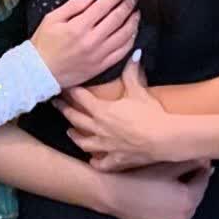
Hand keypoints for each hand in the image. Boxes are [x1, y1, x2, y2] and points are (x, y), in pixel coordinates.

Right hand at [30, 0, 137, 88]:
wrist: (39, 72)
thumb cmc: (43, 44)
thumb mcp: (52, 18)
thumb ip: (74, 5)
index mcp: (78, 27)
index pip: (104, 6)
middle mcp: (91, 41)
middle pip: (117, 19)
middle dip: (128, 5)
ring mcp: (98, 55)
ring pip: (123, 36)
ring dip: (133, 22)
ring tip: (136, 13)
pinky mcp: (101, 67)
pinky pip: (121, 53)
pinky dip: (130, 41)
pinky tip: (132, 33)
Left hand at [60, 57, 175, 162]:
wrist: (162, 138)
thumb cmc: (150, 114)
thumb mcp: (139, 91)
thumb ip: (132, 73)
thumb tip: (134, 53)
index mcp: (102, 110)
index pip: (80, 98)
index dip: (70, 90)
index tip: (63, 85)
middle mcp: (99, 128)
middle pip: (76, 119)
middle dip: (64, 110)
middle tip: (56, 104)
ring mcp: (106, 146)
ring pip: (84, 142)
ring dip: (75, 137)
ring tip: (70, 132)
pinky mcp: (116, 160)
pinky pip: (101, 164)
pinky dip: (96, 163)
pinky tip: (93, 161)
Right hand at [100, 158, 212, 218]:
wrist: (112, 195)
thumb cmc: (139, 177)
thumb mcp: (167, 165)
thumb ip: (190, 161)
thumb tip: (206, 158)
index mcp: (188, 200)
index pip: (203, 180)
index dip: (202, 168)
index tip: (200, 159)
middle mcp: (183, 217)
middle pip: (194, 196)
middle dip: (193, 183)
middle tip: (188, 169)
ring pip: (182, 208)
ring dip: (182, 197)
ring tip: (172, 183)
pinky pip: (170, 217)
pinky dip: (169, 209)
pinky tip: (160, 198)